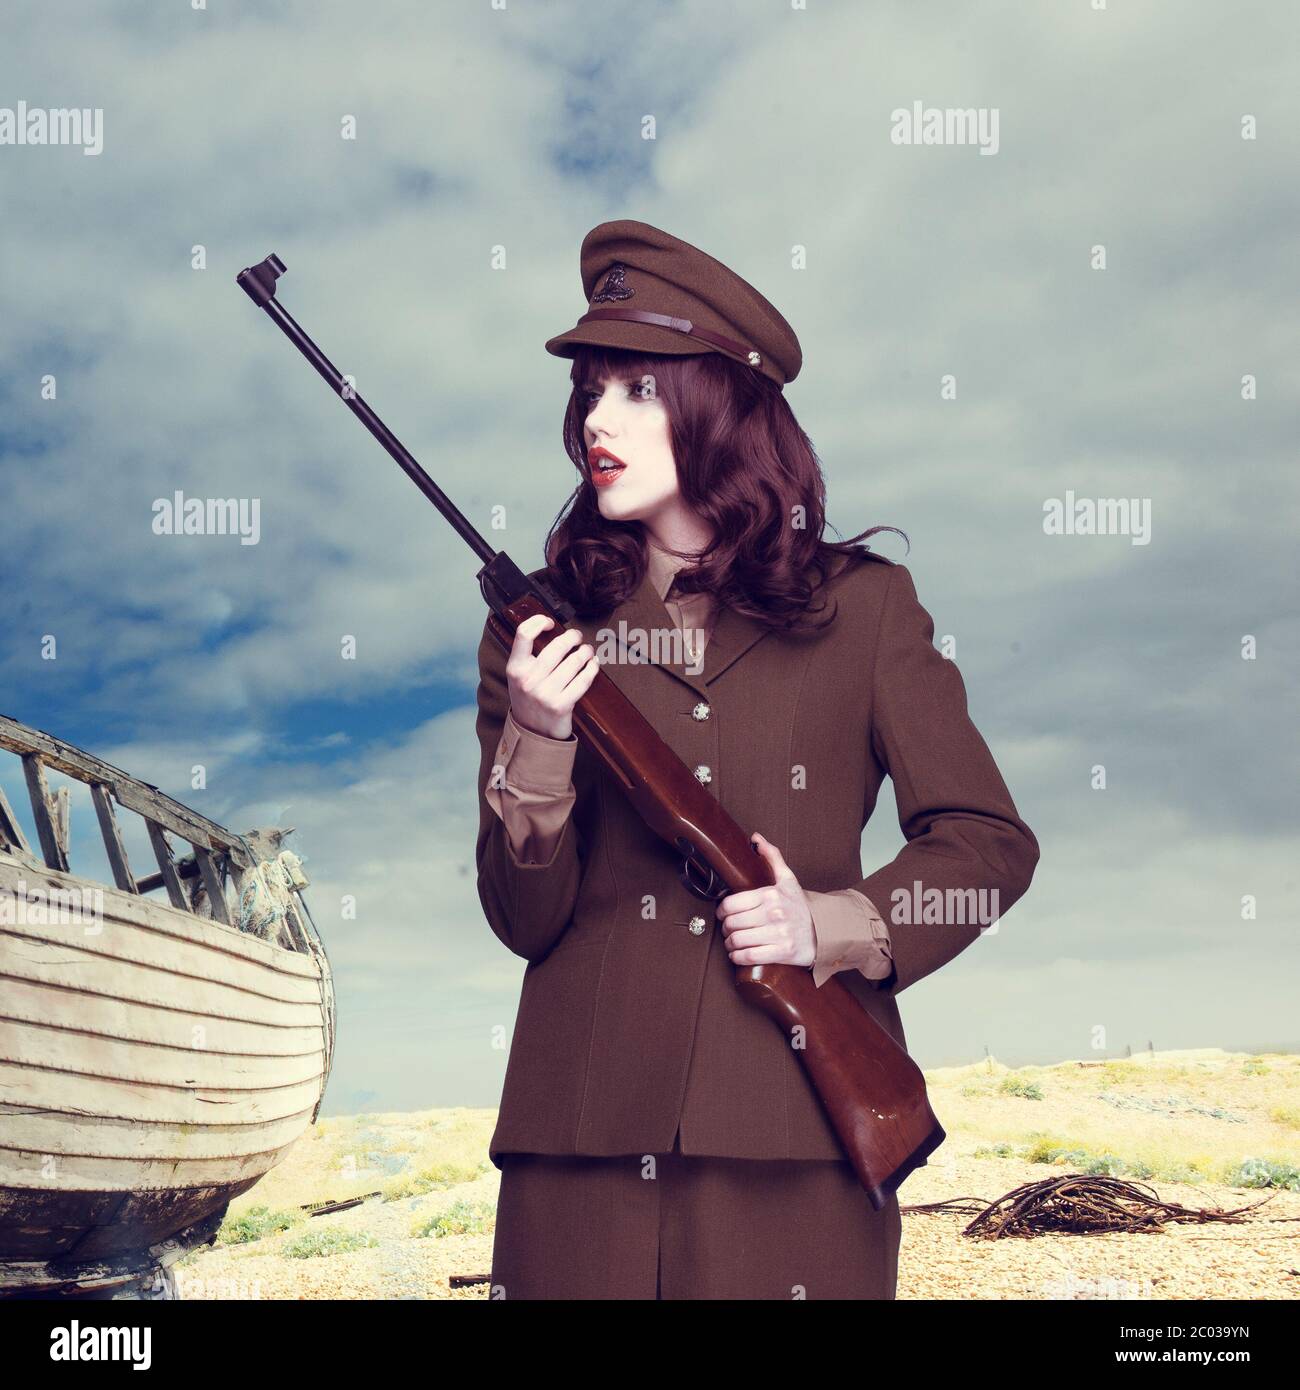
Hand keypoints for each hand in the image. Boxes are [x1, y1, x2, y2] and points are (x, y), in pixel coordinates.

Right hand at [506, 613, 599, 740]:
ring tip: (587, 650)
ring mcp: (545, 694)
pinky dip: (592, 669)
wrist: (532, 733)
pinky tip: (593, 664)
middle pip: (556, 646)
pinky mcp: (562, 705)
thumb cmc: (528, 699)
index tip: (550, 622)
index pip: (523, 634)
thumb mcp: (519, 677)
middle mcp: (528, 680)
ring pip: (573, 662)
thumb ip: (527, 656)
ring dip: (585, 652)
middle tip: (577, 636)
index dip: (538, 621)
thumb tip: (548, 629)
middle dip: (572, 637)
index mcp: (515, 669)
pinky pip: (583, 680)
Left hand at [716, 832, 815, 967]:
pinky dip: (737, 957)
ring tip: (731, 942)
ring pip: (738, 940)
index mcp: (771, 895)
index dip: (721, 911)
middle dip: (725, 928)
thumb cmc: (801, 907)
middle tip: (728, 929)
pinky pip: (749, 956)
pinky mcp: (782, 952)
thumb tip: (756, 838)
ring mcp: (778, 933)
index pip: (731, 903)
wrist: (825, 933)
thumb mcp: (788, 880)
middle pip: (732, 923)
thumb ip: (772, 857)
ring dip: (729, 944)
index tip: (723, 914)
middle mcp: (774, 913)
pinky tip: (737, 954)